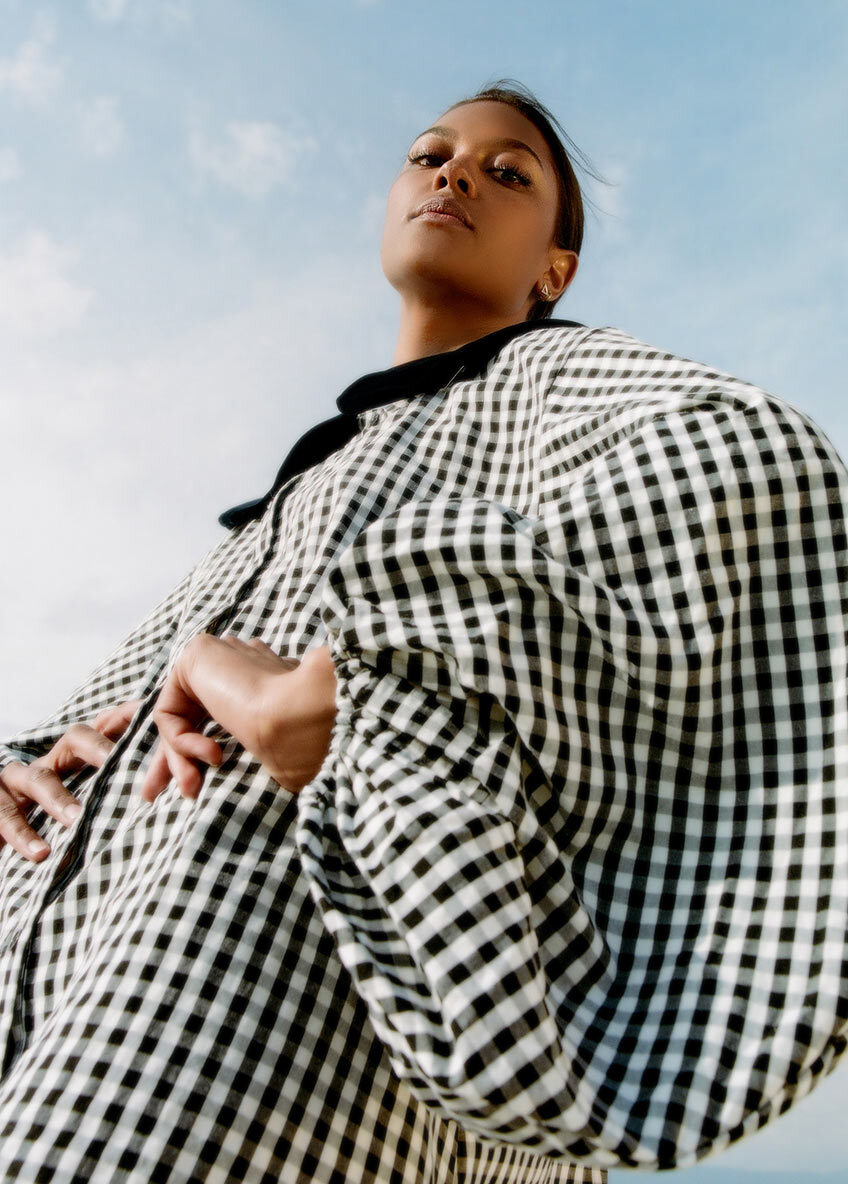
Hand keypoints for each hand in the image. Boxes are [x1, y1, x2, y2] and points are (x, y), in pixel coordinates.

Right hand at [0, 699, 140, 860]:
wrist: (2, 829)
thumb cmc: (47, 819)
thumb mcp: (80, 801)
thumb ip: (111, 794)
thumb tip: (160, 795)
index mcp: (72, 758)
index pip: (102, 729)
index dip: (126, 721)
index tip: (153, 718)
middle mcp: (47, 762)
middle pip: (74, 739)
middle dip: (99, 747)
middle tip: (119, 764)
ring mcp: (17, 781)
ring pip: (38, 778)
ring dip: (59, 799)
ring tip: (77, 819)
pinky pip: (5, 815)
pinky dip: (23, 835)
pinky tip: (42, 853)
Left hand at [142, 636, 336, 801]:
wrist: (303, 721)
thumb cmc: (295, 742)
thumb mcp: (260, 752)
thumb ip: (239, 746)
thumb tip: (205, 774)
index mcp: (260, 680)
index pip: (214, 713)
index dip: (194, 751)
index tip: (188, 788)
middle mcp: (238, 664)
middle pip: (188, 715)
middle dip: (170, 760)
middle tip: (154, 796)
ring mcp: (219, 656)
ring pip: (178, 717)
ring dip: (180, 759)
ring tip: (193, 787)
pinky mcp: (197, 654)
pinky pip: (169, 710)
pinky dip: (182, 740)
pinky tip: (212, 752)